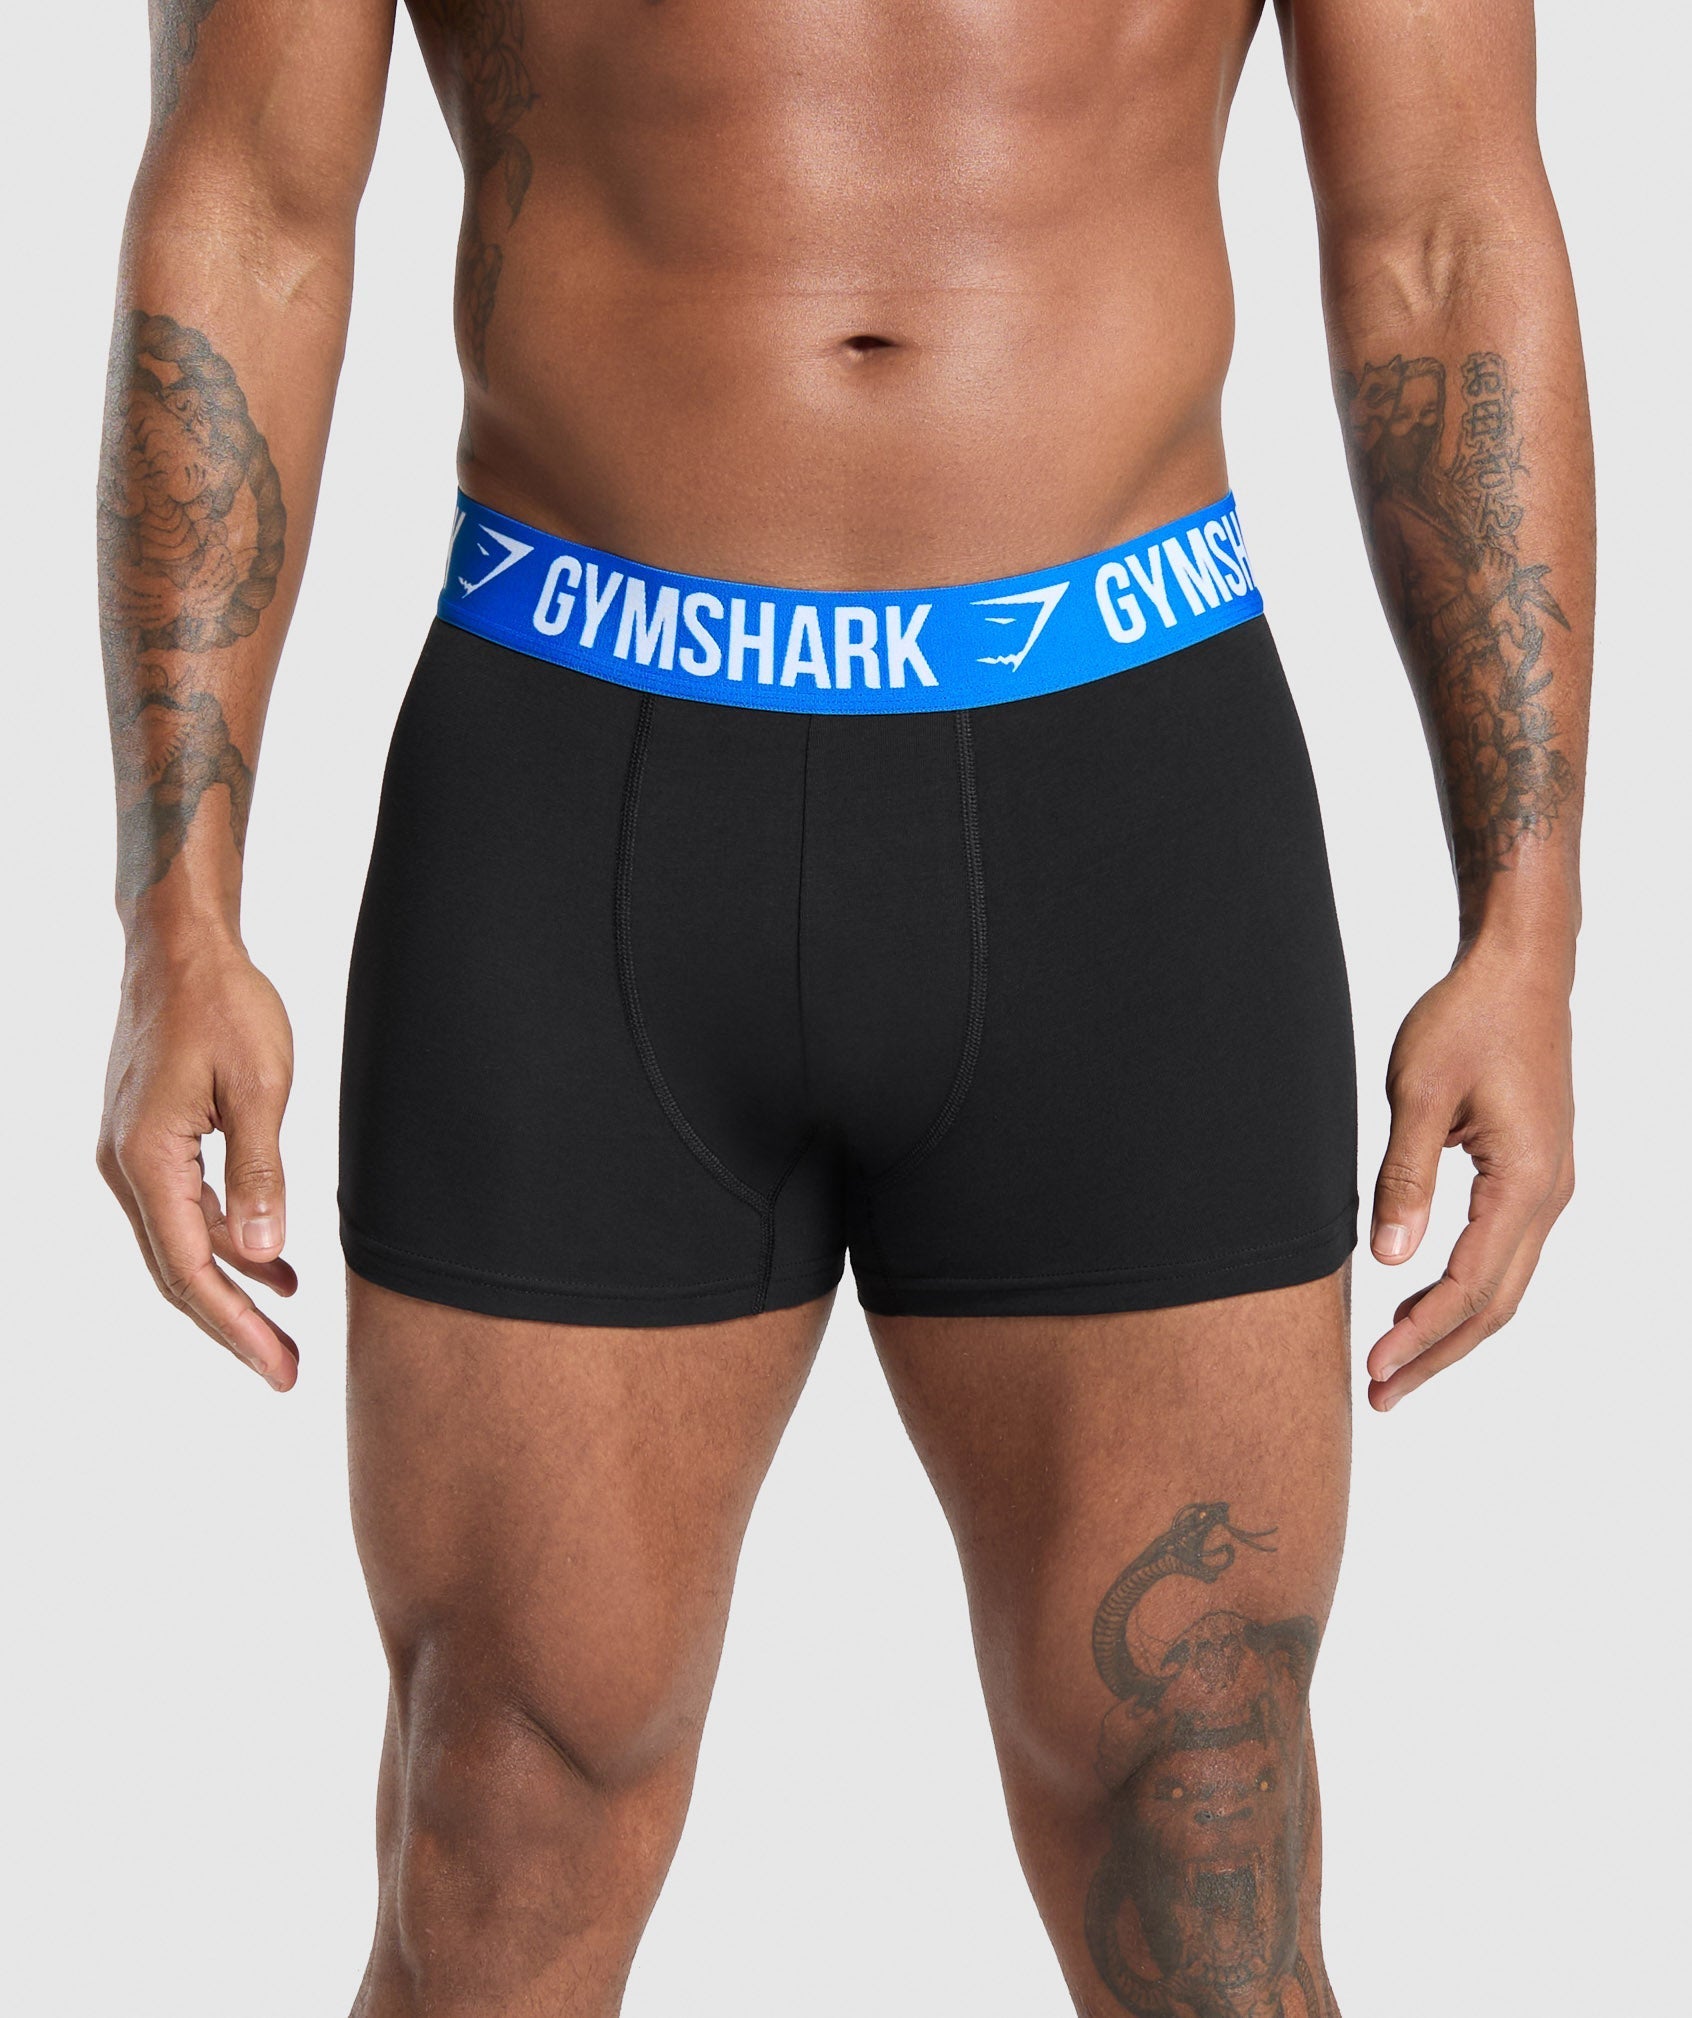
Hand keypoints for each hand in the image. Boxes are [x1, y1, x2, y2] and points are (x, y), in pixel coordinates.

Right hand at [97, 939, 298, 1389]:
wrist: (181, 947)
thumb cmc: (223, 1003)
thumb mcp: (262, 1087)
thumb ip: (262, 1172)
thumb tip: (267, 1249)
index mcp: (149, 1159)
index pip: (192, 1269)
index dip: (236, 1326)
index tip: (279, 1368)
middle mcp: (129, 1165)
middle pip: (181, 1270)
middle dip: (234, 1324)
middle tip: (286, 1371)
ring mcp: (135, 1153)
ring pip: (185, 1242)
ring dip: (236, 1283)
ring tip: (288, 1326)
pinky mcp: (152, 1138)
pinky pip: (189, 1208)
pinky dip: (230, 1239)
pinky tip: (274, 1260)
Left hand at [1366, 938, 1574, 1410]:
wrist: (1518, 969)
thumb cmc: (1468, 1018)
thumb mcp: (1420, 1093)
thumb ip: (1405, 1177)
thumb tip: (1389, 1260)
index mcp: (1524, 1181)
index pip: (1469, 1286)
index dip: (1420, 1337)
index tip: (1374, 1370)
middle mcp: (1547, 1194)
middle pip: (1495, 1304)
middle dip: (1436, 1355)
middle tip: (1379, 1395)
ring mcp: (1546, 1186)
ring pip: (1503, 1284)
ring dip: (1450, 1329)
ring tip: (1394, 1366)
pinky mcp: (1532, 1173)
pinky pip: (1502, 1252)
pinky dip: (1463, 1290)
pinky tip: (1418, 1303)